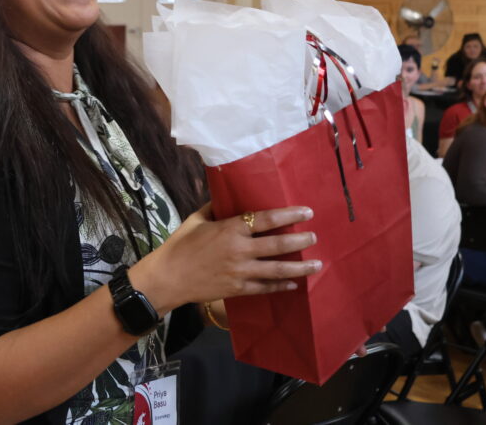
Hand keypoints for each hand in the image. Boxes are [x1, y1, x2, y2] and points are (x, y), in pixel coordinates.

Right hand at [132, 203, 319, 313]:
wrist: (168, 277)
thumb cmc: (180, 244)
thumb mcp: (196, 219)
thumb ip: (215, 208)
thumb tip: (227, 197)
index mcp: (230, 229)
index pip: (266, 220)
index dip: (289, 215)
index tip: (307, 212)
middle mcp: (240, 250)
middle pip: (278, 245)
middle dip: (300, 241)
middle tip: (314, 237)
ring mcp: (240, 272)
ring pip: (277, 270)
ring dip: (300, 267)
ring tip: (317, 265)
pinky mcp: (238, 289)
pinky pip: (264, 287)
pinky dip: (280, 286)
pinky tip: (293, 284)